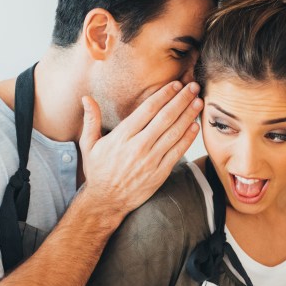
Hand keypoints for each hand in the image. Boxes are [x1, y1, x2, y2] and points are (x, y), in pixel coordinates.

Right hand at [78, 82, 203, 215]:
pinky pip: (177, 152)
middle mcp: (138, 146)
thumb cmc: (98, 171)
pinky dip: (187, 138)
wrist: (106, 201)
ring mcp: (150, 160)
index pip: (148, 109)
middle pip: (165, 118)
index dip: (164, 95)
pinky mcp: (160, 173)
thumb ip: (91, 120)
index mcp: (122, 136)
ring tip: (198, 102)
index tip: (175, 84)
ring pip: (174, 133)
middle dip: (181, 100)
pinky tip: (195, 126)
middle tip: (193, 87)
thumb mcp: (89, 145)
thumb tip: (86, 98)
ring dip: (188, 116)